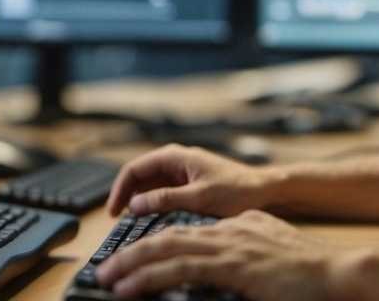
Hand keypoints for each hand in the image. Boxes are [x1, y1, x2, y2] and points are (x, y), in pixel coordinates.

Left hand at [95, 210, 351, 300]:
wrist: (339, 272)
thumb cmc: (314, 275)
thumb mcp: (274, 259)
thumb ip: (249, 261)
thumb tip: (230, 274)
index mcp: (240, 227)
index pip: (187, 233)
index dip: (156, 245)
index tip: (136, 259)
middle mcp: (230, 230)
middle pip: (168, 236)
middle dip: (133, 253)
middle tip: (107, 269)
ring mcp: (229, 245)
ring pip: (165, 250)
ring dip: (131, 265)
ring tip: (107, 278)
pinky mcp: (231, 265)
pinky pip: (178, 270)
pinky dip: (147, 278)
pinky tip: (129, 288)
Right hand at [105, 144, 277, 216]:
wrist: (264, 191)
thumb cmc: (237, 191)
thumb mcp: (199, 198)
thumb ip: (165, 200)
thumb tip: (135, 204)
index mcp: (176, 156)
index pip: (135, 168)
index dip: (120, 189)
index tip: (113, 211)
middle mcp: (176, 160)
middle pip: (139, 176)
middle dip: (126, 195)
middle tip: (117, 219)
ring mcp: (181, 172)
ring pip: (149, 184)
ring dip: (138, 200)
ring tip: (131, 222)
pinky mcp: (188, 183)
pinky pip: (162, 191)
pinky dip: (152, 203)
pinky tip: (150, 219)